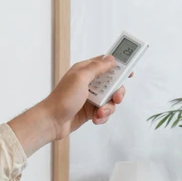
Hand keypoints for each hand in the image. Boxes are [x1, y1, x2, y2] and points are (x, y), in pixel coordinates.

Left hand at [8, 55, 127, 153]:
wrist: (52, 122)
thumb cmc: (63, 98)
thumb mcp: (81, 78)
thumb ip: (97, 68)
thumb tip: (111, 59)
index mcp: (85, 71)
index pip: (106, 63)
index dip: (119, 66)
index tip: (129, 72)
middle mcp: (89, 83)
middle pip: (113, 84)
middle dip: (117, 92)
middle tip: (116, 98)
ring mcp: (90, 97)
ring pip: (110, 100)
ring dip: (108, 108)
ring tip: (99, 113)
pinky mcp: (91, 111)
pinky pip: (105, 111)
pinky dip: (102, 116)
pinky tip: (95, 119)